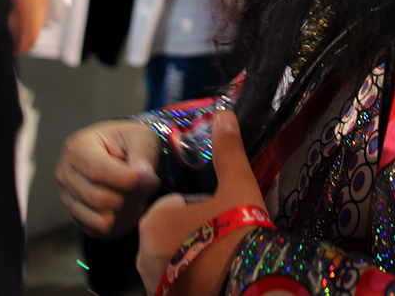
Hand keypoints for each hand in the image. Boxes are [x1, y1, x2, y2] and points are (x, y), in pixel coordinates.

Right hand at [55, 120, 162, 237]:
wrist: (121, 155)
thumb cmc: (129, 143)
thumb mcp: (141, 137)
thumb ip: (143, 156)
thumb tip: (145, 179)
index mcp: (78, 147)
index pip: (96, 170)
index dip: (125, 179)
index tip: (149, 179)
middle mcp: (65, 174)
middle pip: (99, 198)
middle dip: (130, 196)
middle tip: (148, 186)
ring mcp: (67, 197)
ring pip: (100, 219)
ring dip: (128, 210)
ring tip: (139, 194)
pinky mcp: (75, 216)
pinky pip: (101, 229)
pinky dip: (121, 221)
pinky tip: (129, 204)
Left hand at [137, 112, 266, 295]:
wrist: (250, 282)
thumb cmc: (239, 231)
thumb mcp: (237, 186)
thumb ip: (227, 151)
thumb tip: (223, 114)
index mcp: (155, 219)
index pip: (174, 206)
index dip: (201, 209)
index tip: (221, 217)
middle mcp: (144, 252)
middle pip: (170, 233)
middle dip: (192, 233)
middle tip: (222, 237)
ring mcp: (152, 281)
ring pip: (171, 259)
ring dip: (189, 256)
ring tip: (219, 258)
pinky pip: (173, 282)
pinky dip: (188, 279)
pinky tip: (212, 277)